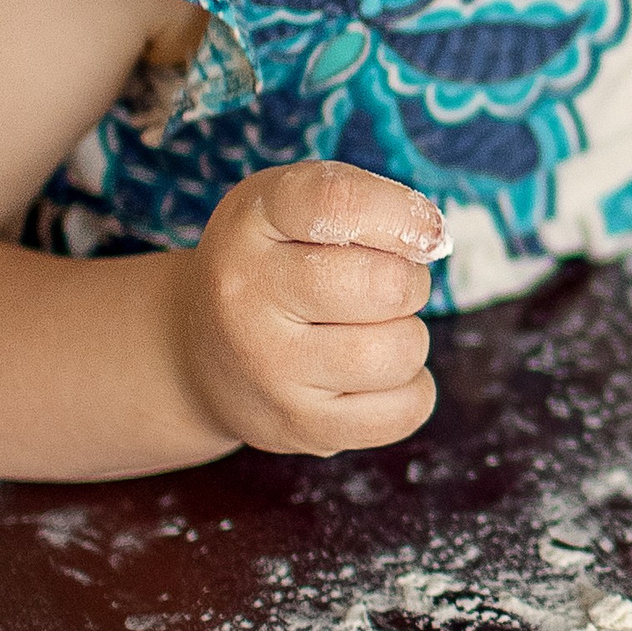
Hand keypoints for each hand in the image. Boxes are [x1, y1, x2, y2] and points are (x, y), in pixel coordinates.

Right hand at [168, 160, 447, 455]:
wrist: (198, 357)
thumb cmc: (269, 267)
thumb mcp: (286, 209)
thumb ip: (358, 203)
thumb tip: (433, 238)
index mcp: (248, 225)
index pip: (339, 203)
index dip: (402, 213)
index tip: (423, 231)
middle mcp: (247, 298)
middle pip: (383, 284)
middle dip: (410, 280)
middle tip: (387, 285)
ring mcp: (271, 371)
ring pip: (399, 350)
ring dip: (409, 336)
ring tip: (373, 330)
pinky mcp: (299, 427)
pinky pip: (403, 410)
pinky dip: (411, 390)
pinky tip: (376, 376)